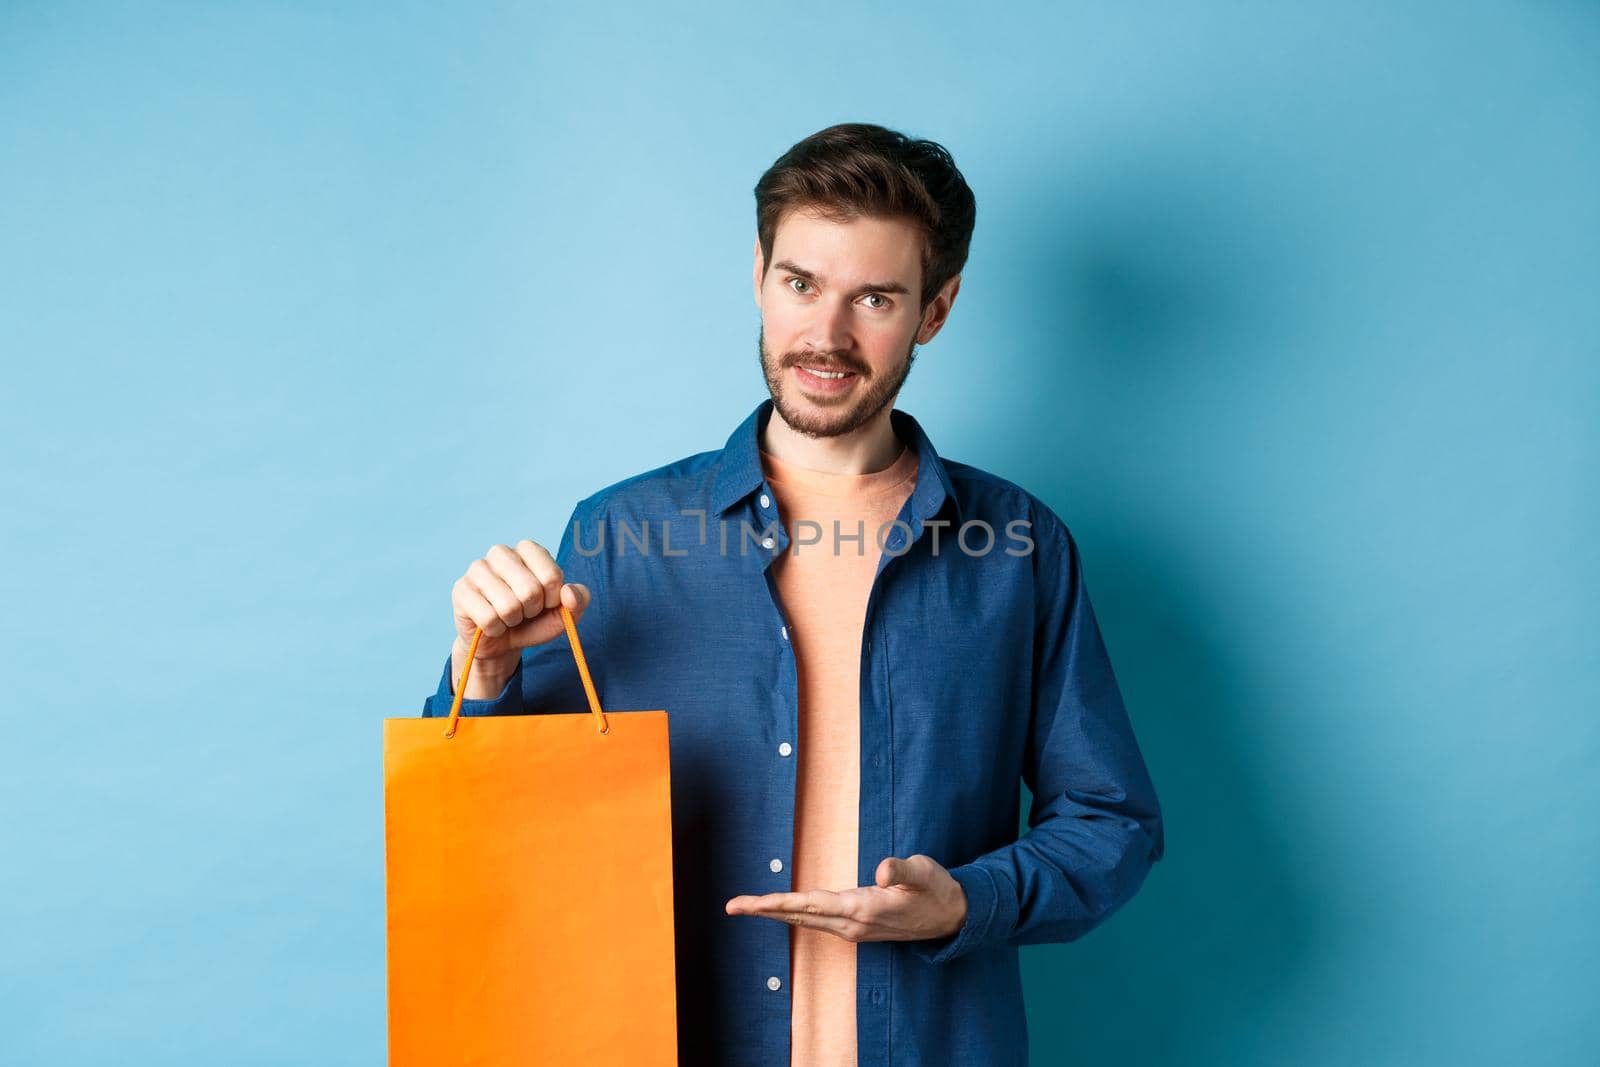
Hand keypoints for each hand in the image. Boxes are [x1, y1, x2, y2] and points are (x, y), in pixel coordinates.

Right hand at [451, 540, 590, 695]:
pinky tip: (491, 623)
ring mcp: (477, 569)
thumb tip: (568, 593)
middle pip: (530, 590)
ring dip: (513, 621)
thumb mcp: (563, 613)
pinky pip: (488, 619)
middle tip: (524, 611)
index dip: (553, 600)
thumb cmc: (534, 621)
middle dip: (532, 611)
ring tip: (508, 616)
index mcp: (529, 550)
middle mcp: (501, 552)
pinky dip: (495, 629)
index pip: (552, 577)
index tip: (545, 603)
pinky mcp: (461, 590)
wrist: (501, 642)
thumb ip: (578, 600)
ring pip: (508, 606)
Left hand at [724, 854, 967, 943]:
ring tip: (747, 906)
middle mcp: (853, 923)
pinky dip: (795, 914)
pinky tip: (783, 911)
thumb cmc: (936, 889)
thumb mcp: (924, 872)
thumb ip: (902, 869)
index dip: (778, 902)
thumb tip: (881, 869)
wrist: (952, 917)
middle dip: (764, 911)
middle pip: (800, 916)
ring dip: (776, 913)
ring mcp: (854, 928)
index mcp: (863, 908)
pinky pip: (817, 920)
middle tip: (731, 906)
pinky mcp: (857, 926)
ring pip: (806, 920)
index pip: (811, 904)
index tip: (751, 904)